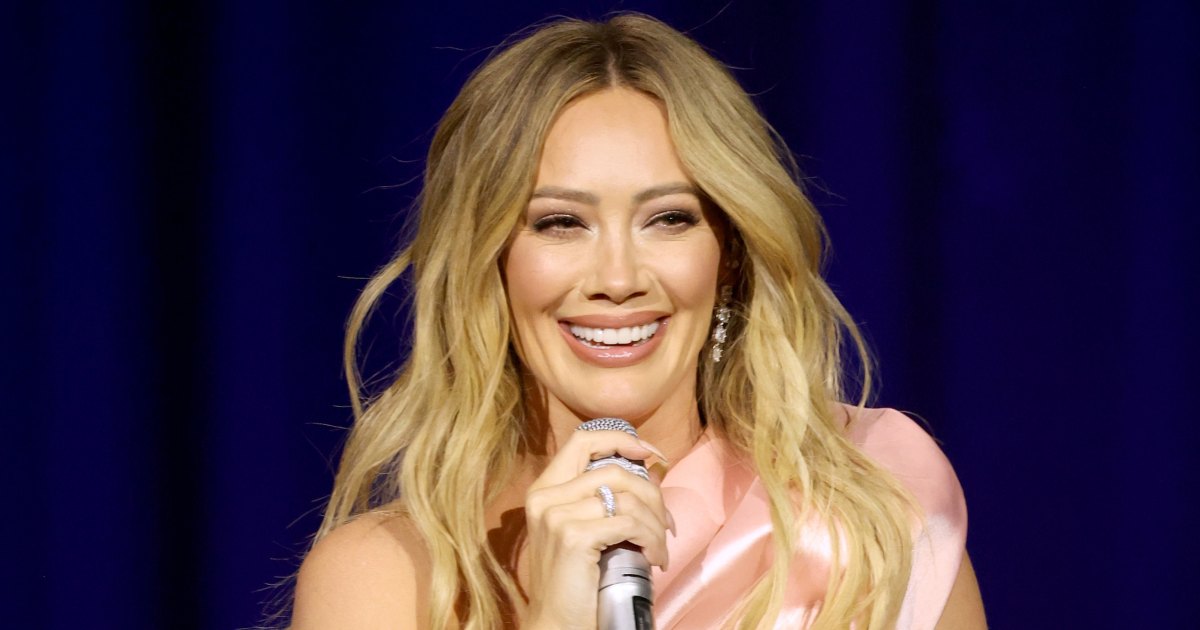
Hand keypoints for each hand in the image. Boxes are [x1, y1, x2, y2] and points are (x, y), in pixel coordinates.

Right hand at [521, 429, 674, 629]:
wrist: (557, 623)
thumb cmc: (575, 580)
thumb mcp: (583, 529)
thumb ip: (604, 498)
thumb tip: (653, 471)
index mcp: (544, 489)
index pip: (583, 440)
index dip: (621, 439)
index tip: (651, 454)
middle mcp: (544, 496)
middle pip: (615, 469)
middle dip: (652, 494)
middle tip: (666, 523)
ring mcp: (556, 515)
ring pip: (628, 498)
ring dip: (656, 525)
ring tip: (660, 548)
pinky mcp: (572, 536)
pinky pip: (630, 523)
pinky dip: (652, 540)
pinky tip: (654, 559)